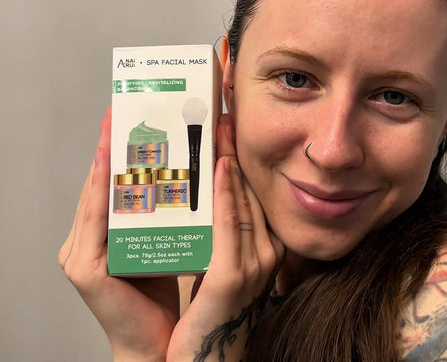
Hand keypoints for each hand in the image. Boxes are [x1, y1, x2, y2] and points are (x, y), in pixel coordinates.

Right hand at [59, 106, 180, 361]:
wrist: (167, 344)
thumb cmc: (172, 296)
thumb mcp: (173, 241)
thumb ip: (172, 213)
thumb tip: (203, 172)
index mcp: (108, 236)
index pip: (117, 184)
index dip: (123, 148)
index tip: (134, 113)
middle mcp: (89, 241)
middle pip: (103, 184)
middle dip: (114, 144)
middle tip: (124, 106)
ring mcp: (81, 254)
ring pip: (96, 195)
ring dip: (106, 157)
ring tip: (115, 122)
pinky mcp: (84, 269)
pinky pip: (96, 219)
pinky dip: (102, 187)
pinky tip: (110, 161)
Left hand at [167, 114, 284, 360]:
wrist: (184, 361)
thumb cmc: (192, 316)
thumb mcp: (207, 264)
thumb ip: (210, 231)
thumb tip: (196, 189)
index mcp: (257, 248)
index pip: (248, 192)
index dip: (237, 155)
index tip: (225, 121)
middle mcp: (262, 252)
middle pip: (247, 189)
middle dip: (232, 147)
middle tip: (218, 110)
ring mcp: (251, 264)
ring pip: (240, 200)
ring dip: (227, 158)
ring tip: (216, 125)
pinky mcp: (231, 277)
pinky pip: (229, 226)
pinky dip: (225, 193)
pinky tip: (218, 166)